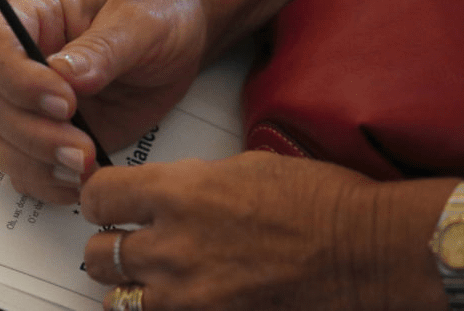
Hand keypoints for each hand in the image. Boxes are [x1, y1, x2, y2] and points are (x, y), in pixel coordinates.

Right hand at [0, 0, 210, 204]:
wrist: (181, 33)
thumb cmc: (157, 8)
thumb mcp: (140, 18)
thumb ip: (103, 47)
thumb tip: (66, 76)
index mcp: (33, 13)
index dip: (17, 79)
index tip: (64, 101)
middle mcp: (22, 59)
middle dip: (34, 134)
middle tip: (82, 149)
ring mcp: (32, 101)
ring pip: (0, 141)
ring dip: (35, 163)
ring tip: (84, 167)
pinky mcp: (51, 135)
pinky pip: (25, 167)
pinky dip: (47, 182)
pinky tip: (83, 179)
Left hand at [81, 152, 459, 310]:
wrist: (367, 249)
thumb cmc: (318, 199)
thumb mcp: (242, 166)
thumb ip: (189, 183)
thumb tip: (165, 194)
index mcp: (178, 191)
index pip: (97, 197)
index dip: (99, 198)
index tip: (106, 202)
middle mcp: (173, 244)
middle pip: (96, 255)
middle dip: (106, 247)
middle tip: (124, 243)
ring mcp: (190, 294)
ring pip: (118, 299)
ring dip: (128, 288)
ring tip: (147, 278)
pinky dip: (161, 310)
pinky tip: (179, 298)